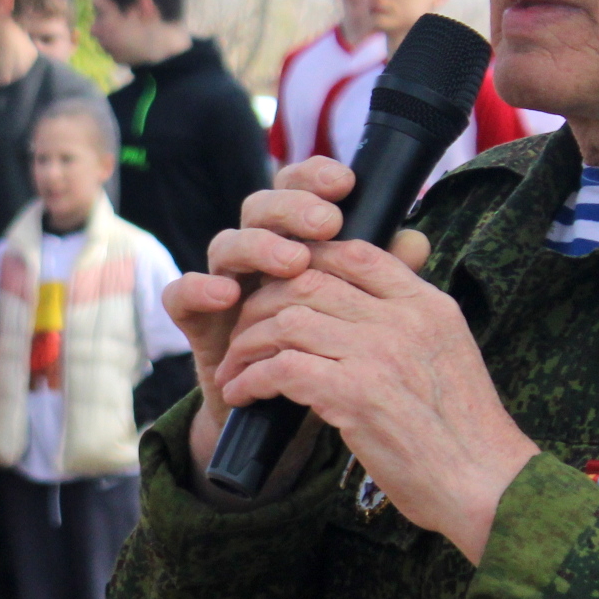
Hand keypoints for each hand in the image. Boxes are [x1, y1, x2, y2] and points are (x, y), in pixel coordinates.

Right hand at [168, 159, 372, 464]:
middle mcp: (255, 255)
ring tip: (292, 264)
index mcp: (293, 240)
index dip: (313, 176)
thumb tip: (417, 240)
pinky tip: (226, 294)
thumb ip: (384, 276)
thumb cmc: (323, 355)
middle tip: (327, 222)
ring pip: (225, 244)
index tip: (345, 183)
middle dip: (292, 208)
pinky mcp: (197, 322)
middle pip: (260, 208)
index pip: (296, 189)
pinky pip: (181, 295)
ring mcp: (222, 285)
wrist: (281, 422)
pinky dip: (199, 289)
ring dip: (257, 247)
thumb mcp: (360, 315)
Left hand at [169, 158, 535, 561]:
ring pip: (286, 321)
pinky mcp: (355, 396)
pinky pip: (282, 368)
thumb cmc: (465, 433)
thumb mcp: (448, 356)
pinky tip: (242, 395)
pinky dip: (251, 380)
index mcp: (429, 306)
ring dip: (248, 344)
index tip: (277, 284)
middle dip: (262, 303)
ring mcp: (379, 354)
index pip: (356, 254)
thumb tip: (358, 311)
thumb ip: (408, 326)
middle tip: (244, 333)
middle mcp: (403, 320)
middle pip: (309, 281)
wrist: (488, 485)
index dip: (305, 260)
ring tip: (236, 368)